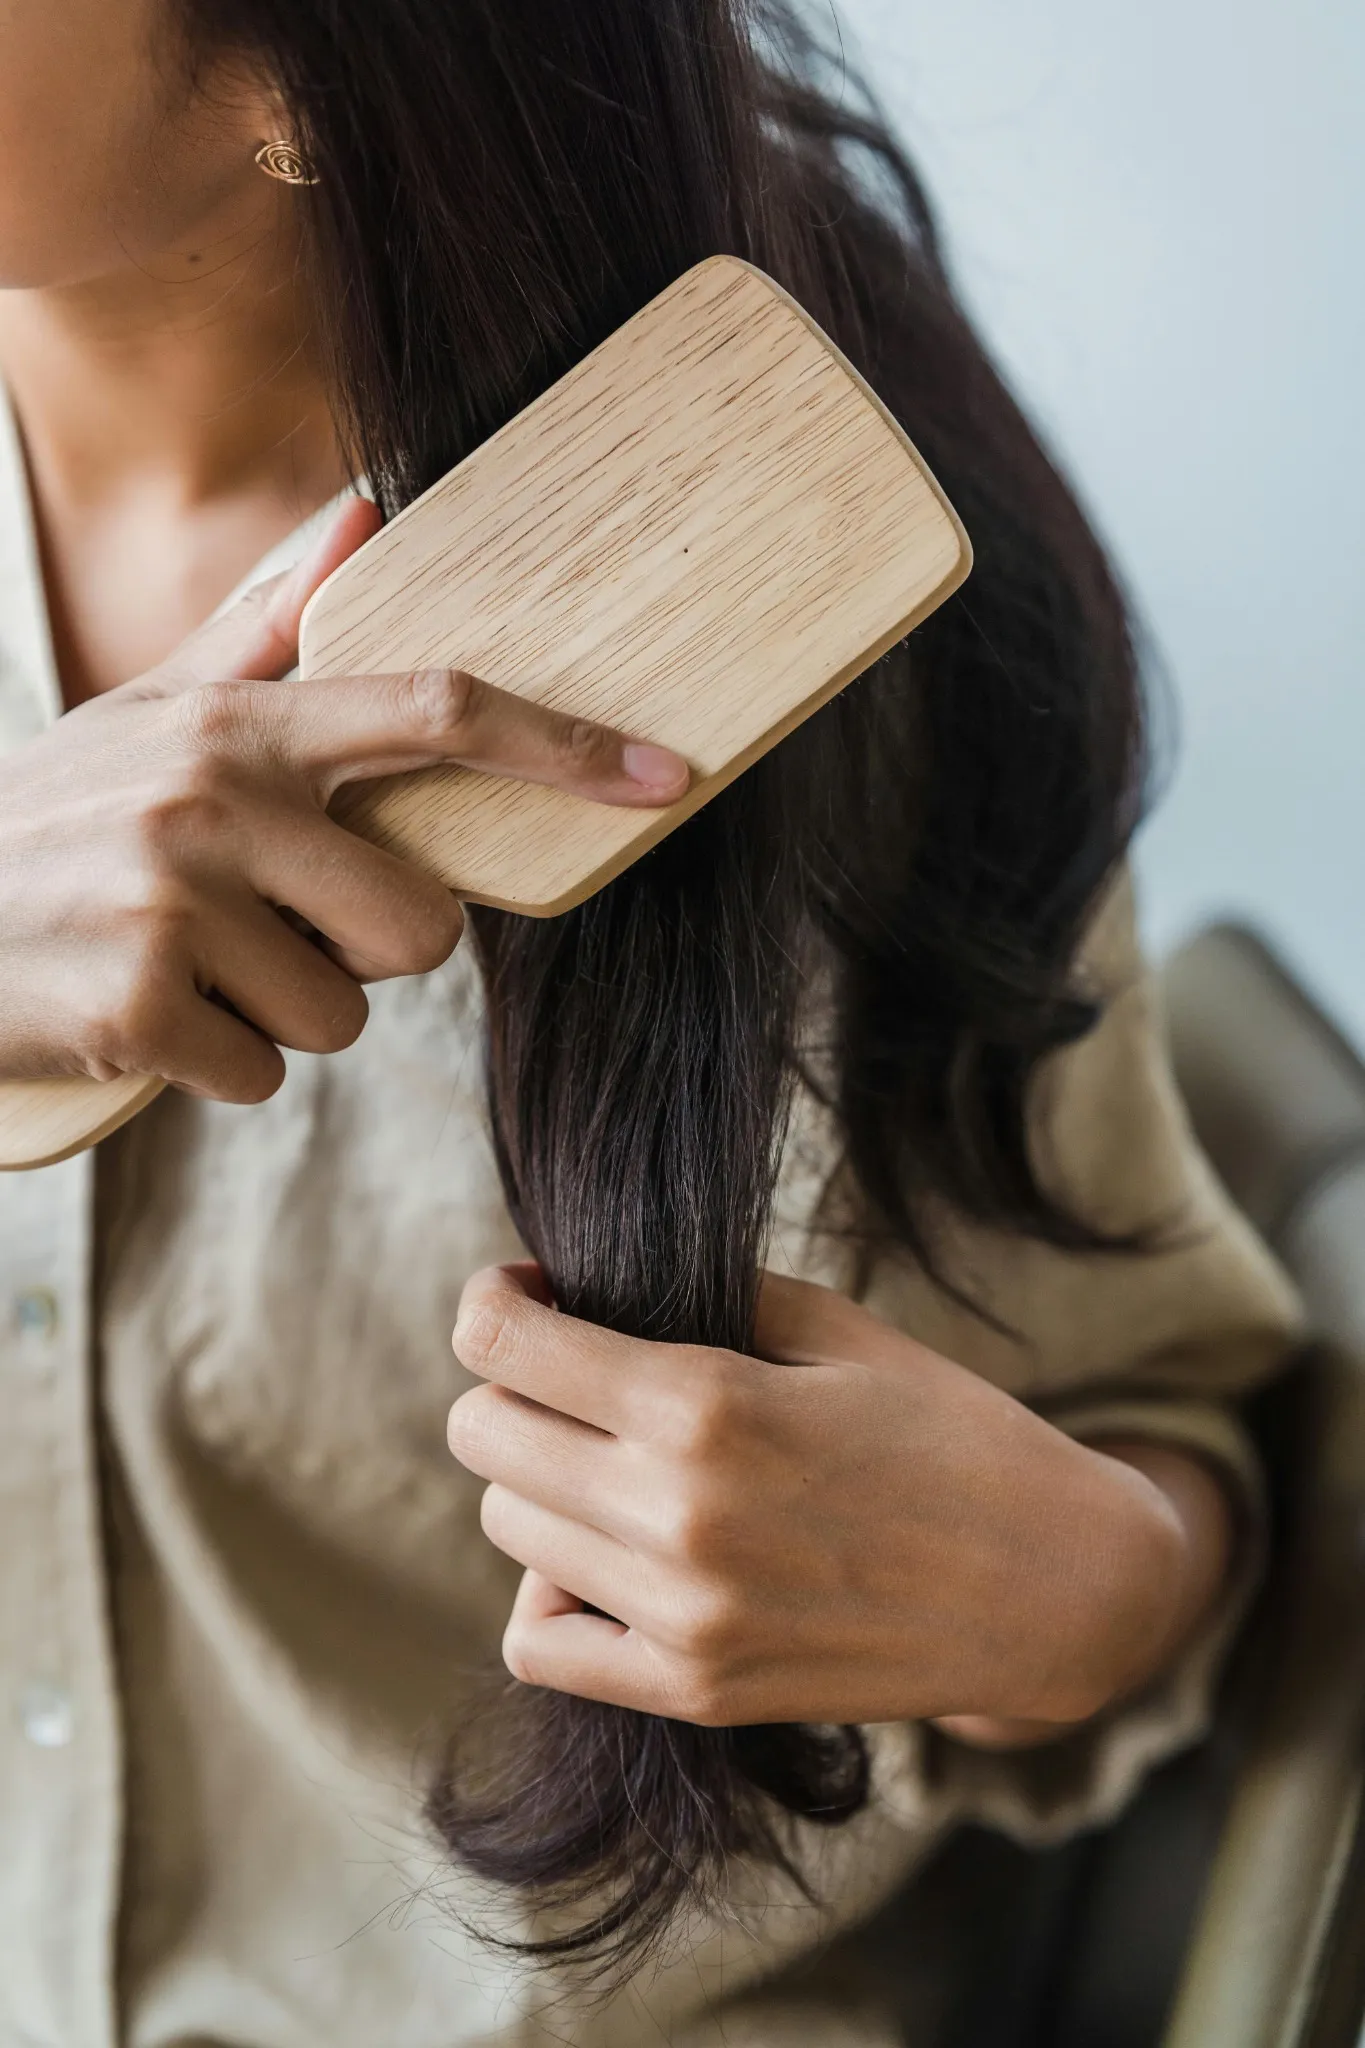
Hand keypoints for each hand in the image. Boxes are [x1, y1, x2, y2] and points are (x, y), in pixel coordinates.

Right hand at [0, 498, 687, 1100]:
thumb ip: (266, 624)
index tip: (668, 774)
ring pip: (341, 1015)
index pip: (436, 710)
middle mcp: (214, 797)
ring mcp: (171, 902)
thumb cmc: (53, 821)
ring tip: (184, 965)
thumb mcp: (148, 712)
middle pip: (422, 927)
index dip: (564, 745)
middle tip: (265, 929)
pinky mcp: (135, 1005)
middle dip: (363, 952)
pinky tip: (141, 1014)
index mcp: (239, 723)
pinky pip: (262, 1074)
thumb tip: (367, 511)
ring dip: (278, 1014)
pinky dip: (215, 1065)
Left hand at [448, 1265, 1233, 1733]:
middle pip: (484, 1435)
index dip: (492, 1304)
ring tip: (616, 1462)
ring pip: (507, 1528)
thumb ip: (700, 1296)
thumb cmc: (946, 1430)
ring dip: (539, 1481)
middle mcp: (675, 1514)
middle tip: (576, 1376)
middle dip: (513, 1387)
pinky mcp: (694, 1690)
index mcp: (707, 1404)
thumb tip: (574, 1289)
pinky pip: (540, 1643)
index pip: (501, 1347)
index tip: (523, 1294)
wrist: (1046, 1585)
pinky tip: (608, 1556)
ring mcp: (680, 1616)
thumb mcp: (834, 1328)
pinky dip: (550, 1592)